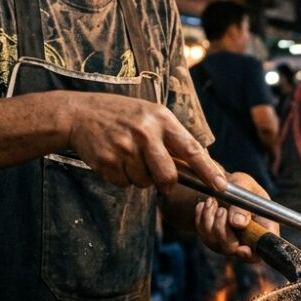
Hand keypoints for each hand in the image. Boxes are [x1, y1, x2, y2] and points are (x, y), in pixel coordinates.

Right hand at [65, 93, 223, 193]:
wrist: (79, 113)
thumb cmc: (120, 115)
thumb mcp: (149, 115)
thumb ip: (171, 138)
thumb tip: (196, 166)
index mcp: (161, 119)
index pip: (192, 149)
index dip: (208, 171)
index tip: (221, 186)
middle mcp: (145, 133)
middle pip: (168, 176)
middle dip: (166, 184)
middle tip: (161, 182)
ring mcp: (125, 148)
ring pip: (144, 182)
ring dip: (139, 177)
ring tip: (127, 156)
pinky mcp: (108, 161)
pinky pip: (124, 183)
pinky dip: (121, 177)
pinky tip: (114, 159)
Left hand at [194, 172, 276, 261]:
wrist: (224, 186)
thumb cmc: (241, 186)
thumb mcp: (245, 186)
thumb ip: (243, 203)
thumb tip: (238, 223)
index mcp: (263, 229)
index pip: (260, 252)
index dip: (252, 255)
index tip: (242, 248)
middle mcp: (245, 241)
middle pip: (232, 248)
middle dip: (222, 229)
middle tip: (221, 209)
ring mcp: (227, 242)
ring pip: (215, 241)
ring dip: (210, 219)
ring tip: (212, 200)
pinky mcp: (212, 239)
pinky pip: (203, 233)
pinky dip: (201, 217)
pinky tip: (205, 204)